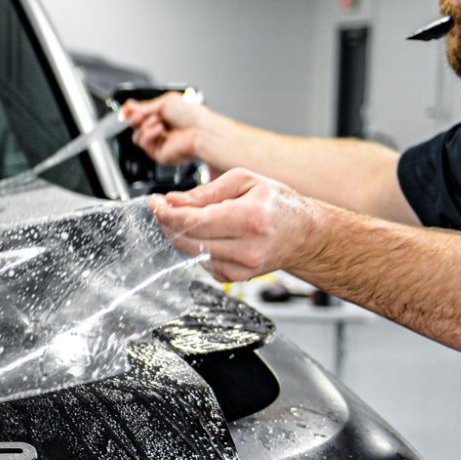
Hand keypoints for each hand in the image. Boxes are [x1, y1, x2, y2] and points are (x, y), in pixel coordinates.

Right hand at [121, 92, 219, 165]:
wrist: (201, 130)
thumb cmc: (191, 115)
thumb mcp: (165, 102)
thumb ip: (144, 106)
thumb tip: (128, 107)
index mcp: (163, 116)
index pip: (140, 115)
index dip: (132, 112)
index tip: (128, 108)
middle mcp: (160, 129)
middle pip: (135, 126)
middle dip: (134, 118)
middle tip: (139, 115)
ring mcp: (159, 142)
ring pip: (136, 136)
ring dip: (145, 126)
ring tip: (159, 122)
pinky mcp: (158, 153)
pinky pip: (143, 143)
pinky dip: (149, 134)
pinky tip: (160, 130)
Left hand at [146, 168, 323, 281]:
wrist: (304, 235)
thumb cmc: (278, 205)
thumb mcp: (245, 181)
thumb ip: (206, 191)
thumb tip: (173, 200)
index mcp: (250, 219)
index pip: (194, 221)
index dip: (168, 212)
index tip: (156, 202)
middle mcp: (247, 248)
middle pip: (188, 240)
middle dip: (169, 223)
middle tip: (163, 207)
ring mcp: (242, 268)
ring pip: (191, 253)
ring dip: (179, 235)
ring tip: (183, 217)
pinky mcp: (235, 278)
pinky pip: (202, 263)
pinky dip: (196, 247)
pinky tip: (205, 235)